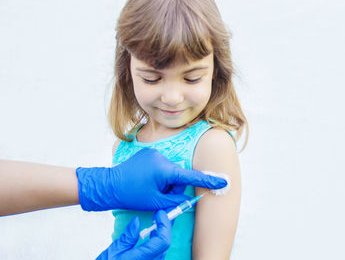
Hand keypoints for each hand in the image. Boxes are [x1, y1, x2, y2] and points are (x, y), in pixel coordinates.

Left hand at [76, 148, 226, 210]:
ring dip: (165, 181)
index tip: (223, 181)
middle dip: (173, 187)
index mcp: (164, 169)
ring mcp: (154, 153)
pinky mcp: (148, 153)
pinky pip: (162, 166)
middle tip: (158, 196)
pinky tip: (147, 181)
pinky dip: (159, 175)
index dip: (208, 181)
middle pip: (179, 175)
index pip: (191, 177)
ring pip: (170, 171)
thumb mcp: (155, 202)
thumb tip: (185, 197)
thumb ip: (174, 200)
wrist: (108, 185)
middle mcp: (162, 157)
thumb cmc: (131, 195)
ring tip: (149, 188)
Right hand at [97, 210, 170, 259]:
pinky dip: (158, 243)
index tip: (160, 213)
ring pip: (163, 250)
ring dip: (162, 235)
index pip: (163, 241)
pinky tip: (152, 236)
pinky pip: (159, 255)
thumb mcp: (113, 251)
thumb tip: (137, 221)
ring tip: (157, 222)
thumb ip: (127, 237)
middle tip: (161, 214)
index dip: (165, 225)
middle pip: (165, 244)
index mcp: (140, 259)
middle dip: (165, 227)